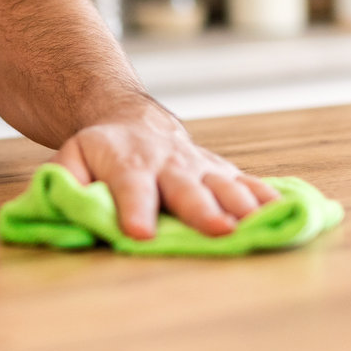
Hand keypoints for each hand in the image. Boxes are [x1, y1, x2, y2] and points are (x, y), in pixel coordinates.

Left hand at [50, 99, 278, 238]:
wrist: (131, 117)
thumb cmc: (101, 151)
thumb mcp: (72, 156)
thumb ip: (65, 179)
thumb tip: (61, 200)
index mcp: (126, 162)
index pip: (130, 186)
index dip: (134, 209)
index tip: (139, 233)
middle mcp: (167, 163)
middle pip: (186, 188)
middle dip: (202, 210)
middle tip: (220, 231)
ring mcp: (199, 165)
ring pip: (224, 184)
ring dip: (243, 205)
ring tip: (261, 225)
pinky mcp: (221, 170)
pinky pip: (248, 183)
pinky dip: (268, 197)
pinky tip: (288, 211)